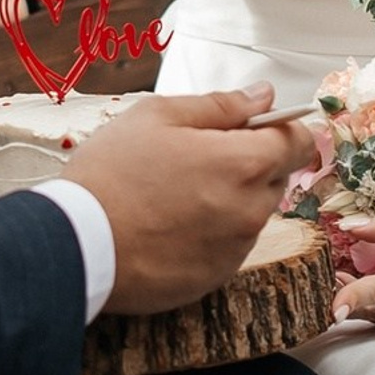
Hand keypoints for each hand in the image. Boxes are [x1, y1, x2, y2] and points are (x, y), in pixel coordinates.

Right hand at [66, 85, 315, 316]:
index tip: (255, 126)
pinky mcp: (214, 279)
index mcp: (242, 164)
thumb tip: (263, 95)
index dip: (280, 128)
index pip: (298, 142)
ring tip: (175, 193)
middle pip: (275, 178)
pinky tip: (169, 224)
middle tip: (197, 157)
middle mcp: (249, 211)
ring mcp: (234, 250)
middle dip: (249, 163)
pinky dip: (210, 232)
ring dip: (229, 199)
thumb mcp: (158, 116)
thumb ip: (220, 105)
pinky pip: (228, 246)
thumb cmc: (111, 175)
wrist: (76, 244)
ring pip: (251, 213)